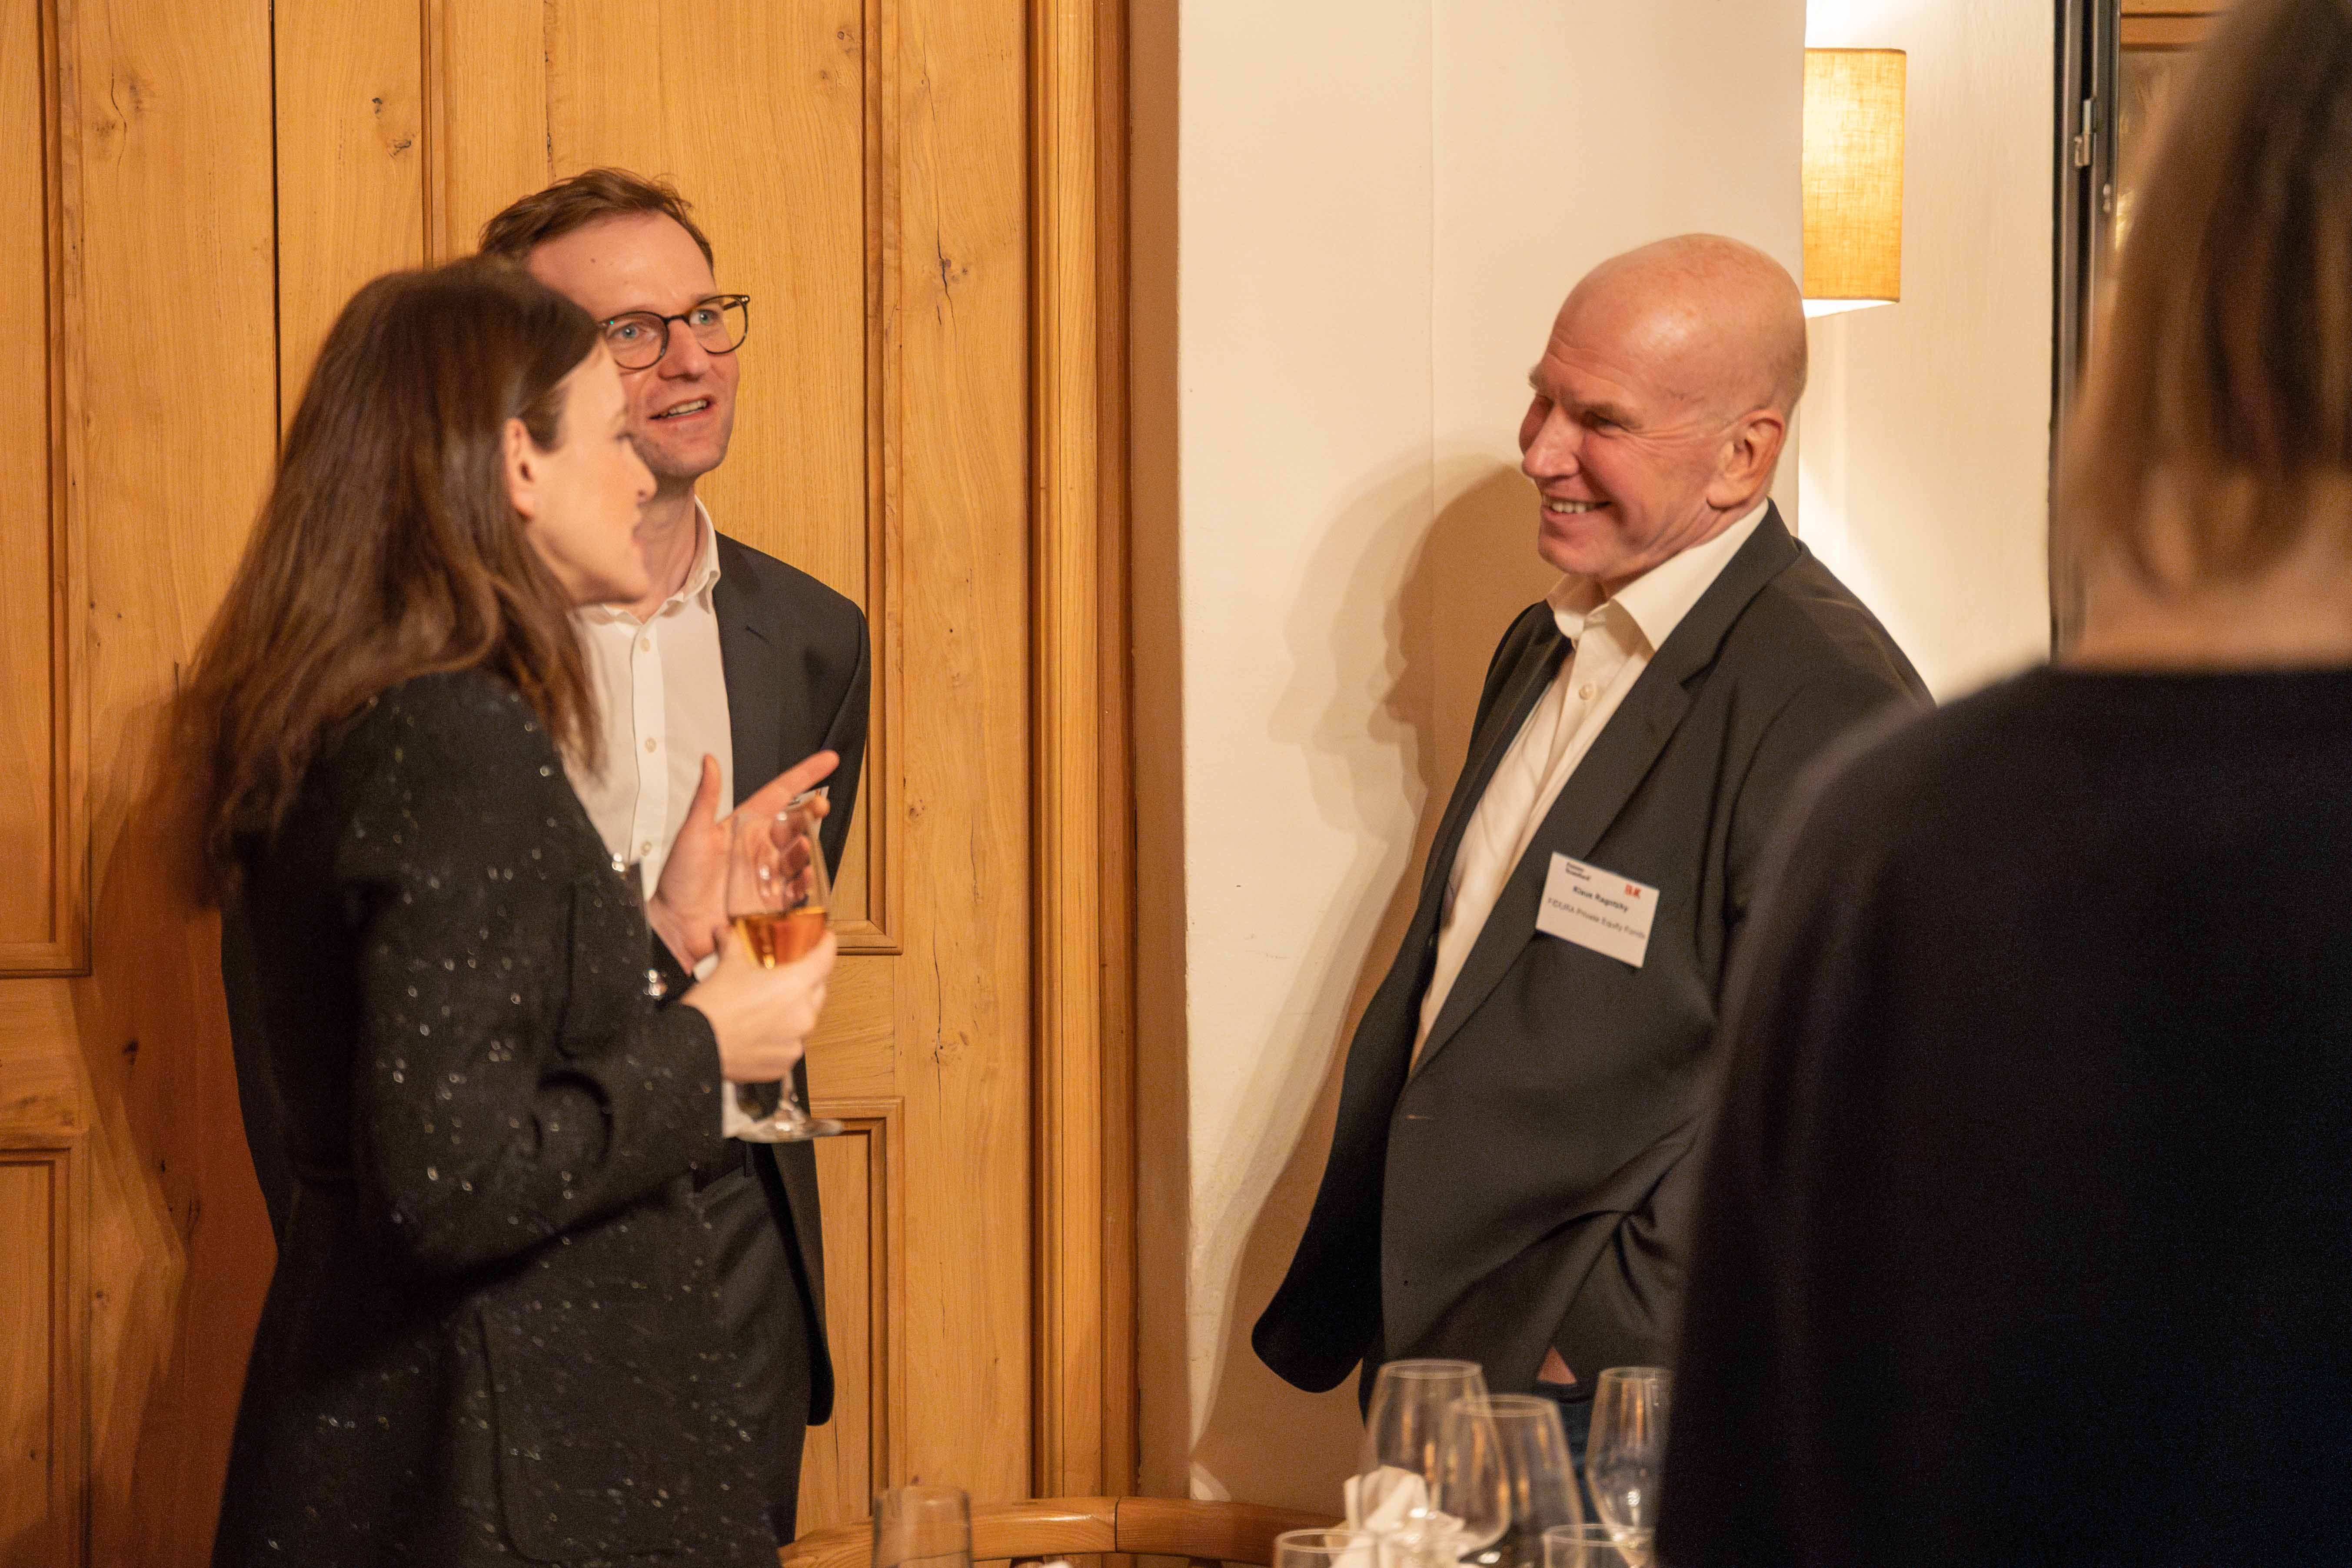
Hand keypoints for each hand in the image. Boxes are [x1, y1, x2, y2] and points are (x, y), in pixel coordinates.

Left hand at [646, 749, 838, 967]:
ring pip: (798, 855)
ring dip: (804, 848)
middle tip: (820, 805)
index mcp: (744, 826)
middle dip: (811, 812)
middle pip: (794, 823)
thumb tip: (708, 760)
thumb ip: (705, 798)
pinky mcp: (773, 900)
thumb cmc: (679, 879)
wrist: (677, 926)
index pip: (780, 793)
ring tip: (802, 846)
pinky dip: (804, 882)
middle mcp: (760, 847)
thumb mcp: (691, 834)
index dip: (805, 775)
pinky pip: (797, 888)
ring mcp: (768, 873)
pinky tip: (803, 877)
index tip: (829, 760)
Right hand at [683, 930, 836, 1083]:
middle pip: (818, 990)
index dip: (826, 946)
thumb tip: (727, 930)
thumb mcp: (727, 966)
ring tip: (772, 1005)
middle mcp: (804, 1016)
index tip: (826, 939)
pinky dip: (782, 1036)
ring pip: (805, 1020)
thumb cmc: (714, 1006)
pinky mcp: (784, 1063)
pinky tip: (764, 1030)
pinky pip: (791, 1045)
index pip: (824, 960)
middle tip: (792, 973)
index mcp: (796, 985)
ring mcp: (796, 1043)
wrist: (694, 1046)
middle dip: (809, 980)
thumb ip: (734, 944)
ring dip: (794, 1010)